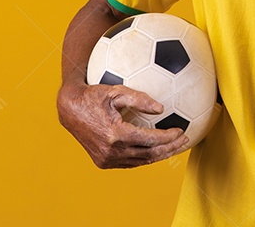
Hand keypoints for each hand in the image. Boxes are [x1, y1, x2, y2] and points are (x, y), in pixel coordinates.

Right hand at [57, 82, 188, 168]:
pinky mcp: (103, 162)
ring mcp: (106, 159)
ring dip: (160, 155)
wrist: (69, 110)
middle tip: (185, 140)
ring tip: (174, 146)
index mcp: (116, 134)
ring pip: (141, 161)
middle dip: (170, 148)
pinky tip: (155, 149)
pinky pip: (129, 162)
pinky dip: (145, 157)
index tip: (182, 131)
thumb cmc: (93, 96)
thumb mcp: (116, 91)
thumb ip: (139, 99)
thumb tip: (161, 109)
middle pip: (149, 154)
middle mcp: (111, 151)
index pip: (150, 140)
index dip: (169, 137)